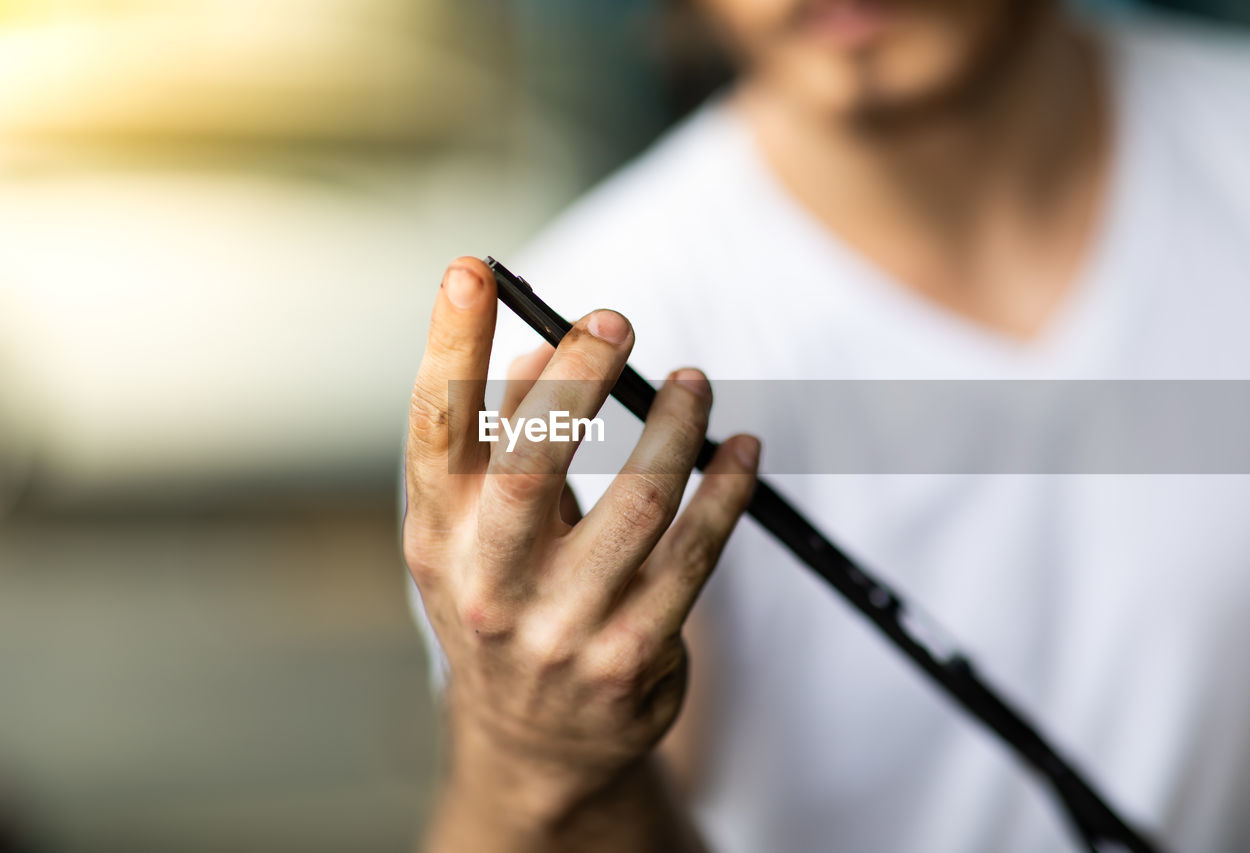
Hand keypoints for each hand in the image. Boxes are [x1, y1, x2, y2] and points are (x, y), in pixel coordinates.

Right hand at [403, 257, 758, 827]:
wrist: (532, 742)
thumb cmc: (505, 604)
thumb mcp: (476, 532)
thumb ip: (499, 441)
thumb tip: (537, 347)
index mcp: (440, 537)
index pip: (435, 428)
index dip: (450, 345)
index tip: (472, 269)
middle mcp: (488, 583)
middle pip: (532, 460)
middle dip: (578, 379)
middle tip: (616, 322)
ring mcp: (559, 627)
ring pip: (637, 504)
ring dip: (673, 428)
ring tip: (694, 382)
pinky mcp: (629, 656)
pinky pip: (695, 556)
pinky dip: (726, 491)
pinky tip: (741, 449)